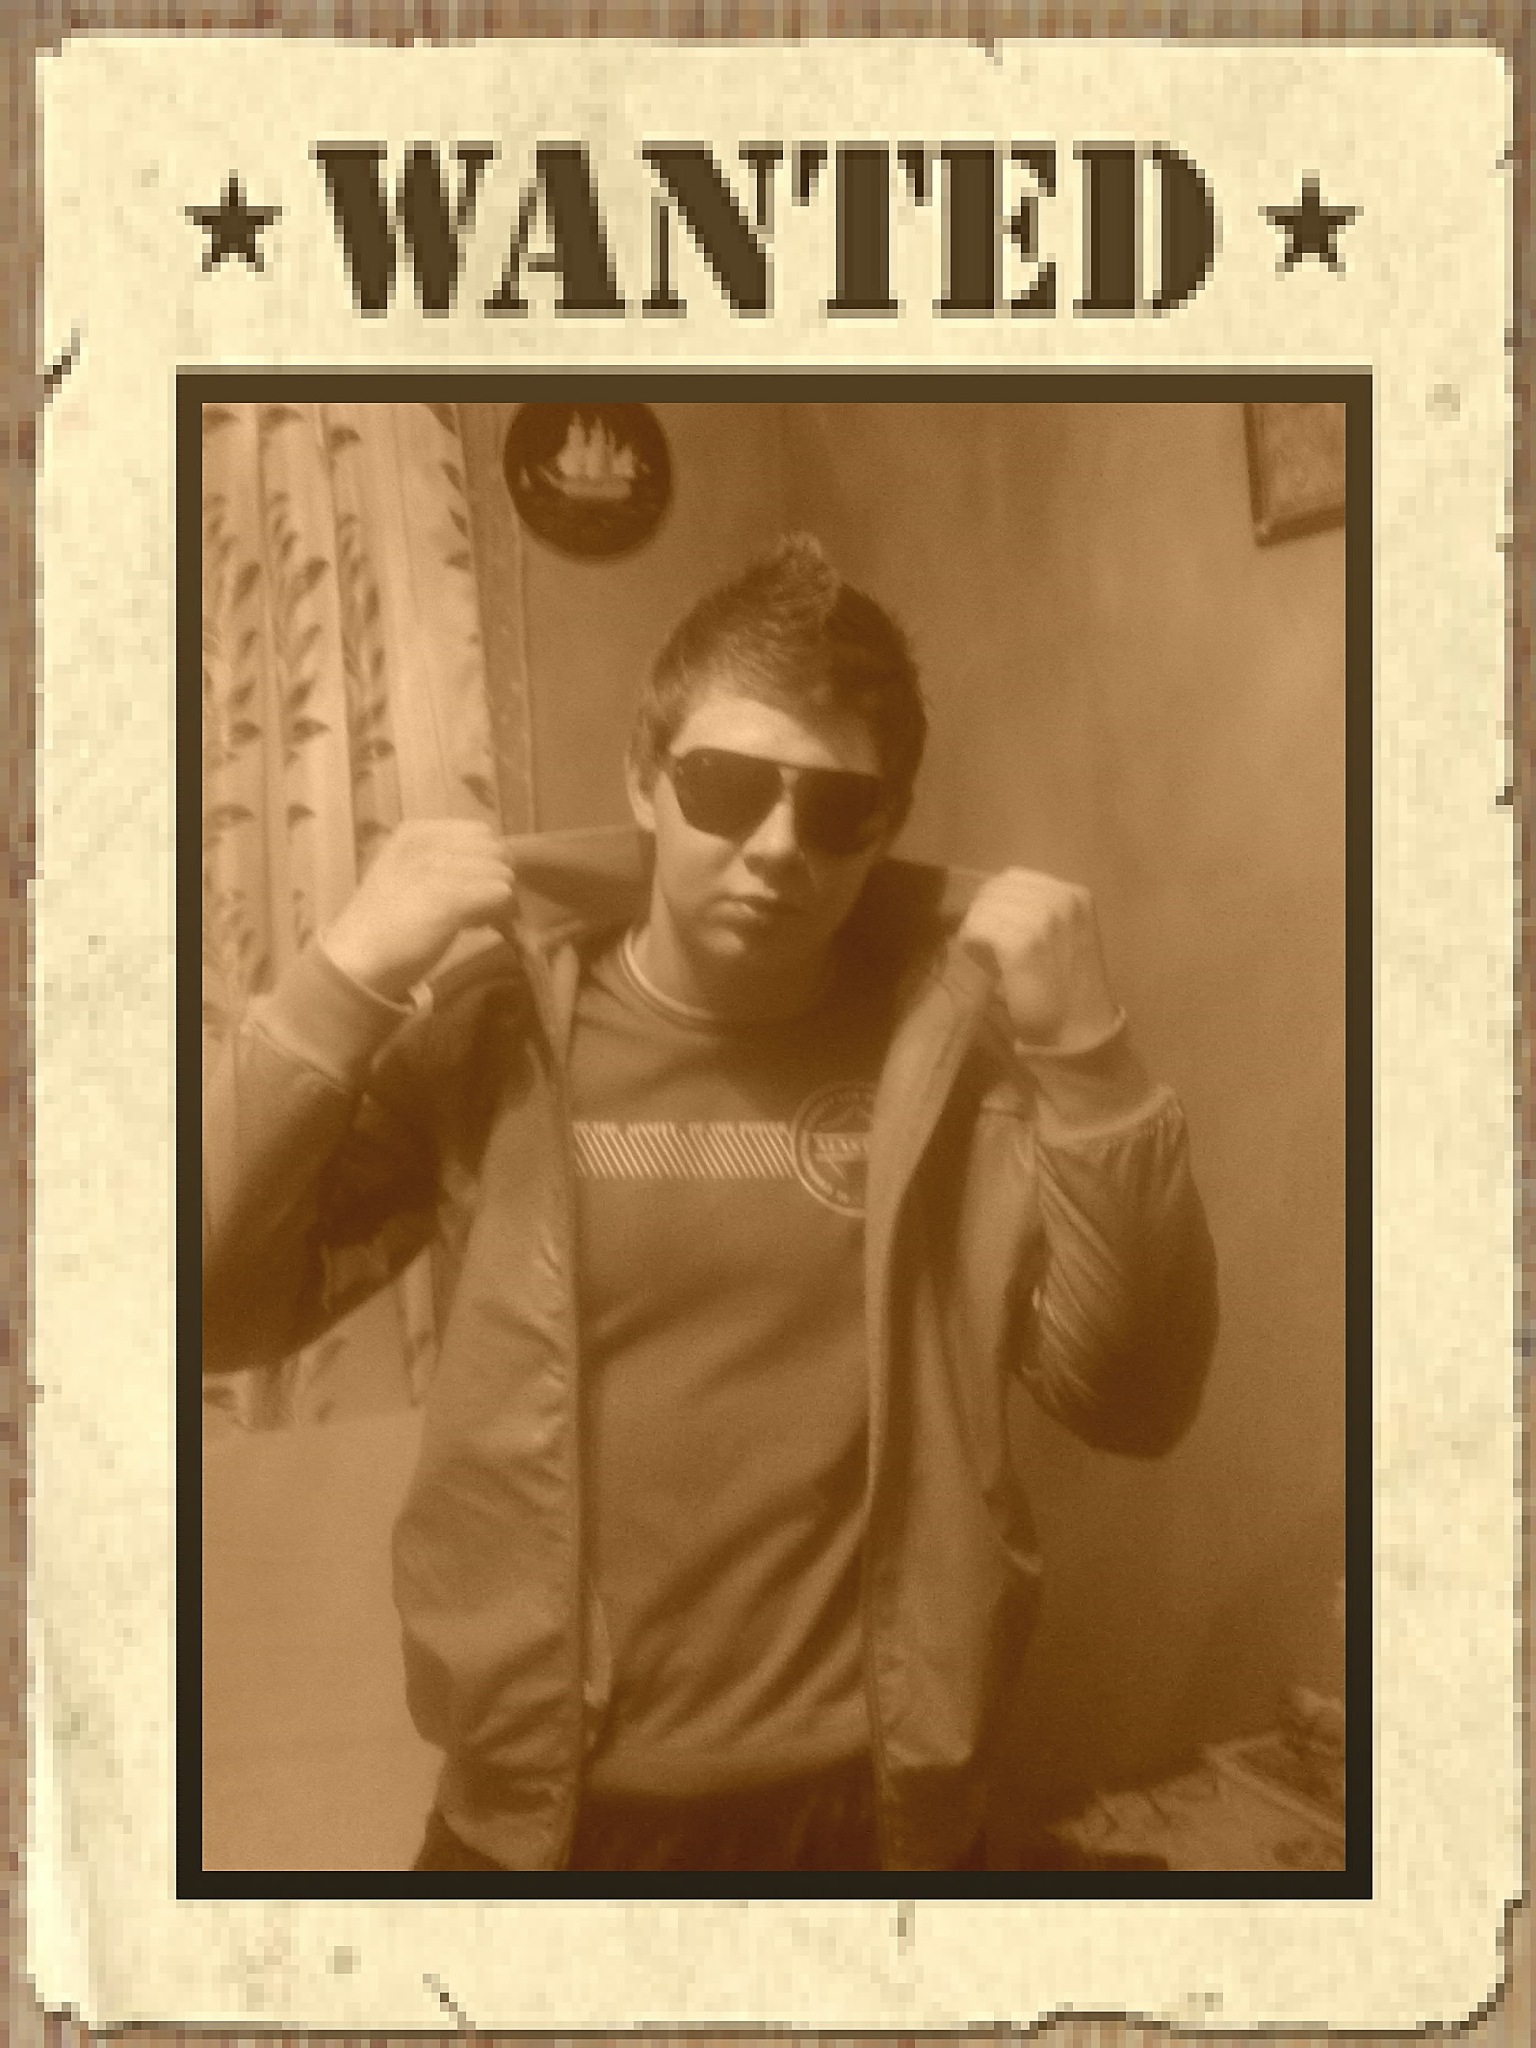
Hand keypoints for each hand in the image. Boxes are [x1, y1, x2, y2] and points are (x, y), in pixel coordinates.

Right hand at [321, 818, 515, 1000]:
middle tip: (476, 907)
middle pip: (496, 850)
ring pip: (503, 873)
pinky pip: (500, 894)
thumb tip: (497, 865)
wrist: (356, 961)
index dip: (485, 862)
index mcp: (415, 832)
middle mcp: (426, 842)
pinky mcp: (446, 898)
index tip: (467, 889)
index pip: (481, 833)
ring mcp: (435, 868)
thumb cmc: (387, 924)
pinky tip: (472, 928)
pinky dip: (497, 914)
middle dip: (496, 878)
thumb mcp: (409, 875)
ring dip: (498, 900)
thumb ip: (446, 862)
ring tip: (471, 920)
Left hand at [958, 868, 1120, 1049]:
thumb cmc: (1066, 988)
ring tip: (992, 958)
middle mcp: (1062, 898)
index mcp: (1074, 894)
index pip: (1013, 878)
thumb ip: (1036, 910)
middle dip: (985, 915)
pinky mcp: (1023, 942)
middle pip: (995, 889)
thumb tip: (990, 897)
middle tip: (991, 948)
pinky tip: (988, 965)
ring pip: (983, 907)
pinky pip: (977, 927)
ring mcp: (1044, 918)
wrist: (1079, 1029)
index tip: (1000, 933)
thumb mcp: (1061, 935)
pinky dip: (973, 945)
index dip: (996, 903)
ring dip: (978, 931)